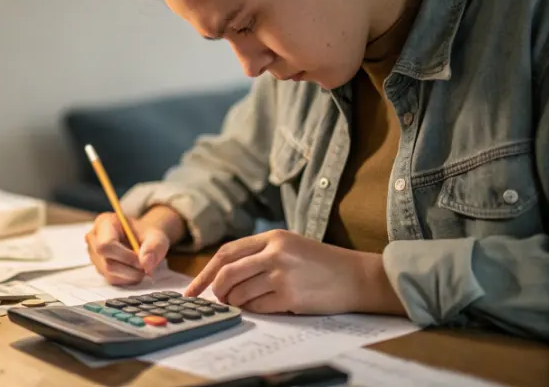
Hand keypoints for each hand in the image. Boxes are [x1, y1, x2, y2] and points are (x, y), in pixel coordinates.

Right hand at [85, 212, 170, 284]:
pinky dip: (128, 278)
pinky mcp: (99, 268)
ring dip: (131, 275)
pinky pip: (113, 280)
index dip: (125, 256)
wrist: (142, 239)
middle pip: (108, 263)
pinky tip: (134, 269)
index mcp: (104, 223)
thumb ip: (154, 247)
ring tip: (141, 265)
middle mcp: (94, 239)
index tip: (142, 259)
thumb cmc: (146, 235)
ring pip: (110, 274)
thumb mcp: (156, 236)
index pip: (106, 245)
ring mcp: (94, 255)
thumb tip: (146, 264)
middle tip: (146, 265)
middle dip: (131, 268)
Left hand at [184, 230, 405, 315]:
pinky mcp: (291, 296)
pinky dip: (254, 310)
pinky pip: (258, 307)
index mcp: (272, 237)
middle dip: (216, 290)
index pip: (227, 252)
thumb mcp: (289, 246)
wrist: (357, 277)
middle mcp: (275, 253)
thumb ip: (259, 253)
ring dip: (236, 302)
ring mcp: (283, 274)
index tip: (192, 288)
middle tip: (217, 299)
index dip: (205, 272)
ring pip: (240, 293)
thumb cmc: (321, 264)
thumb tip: (222, 273)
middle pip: (227, 273)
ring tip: (245, 302)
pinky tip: (263, 307)